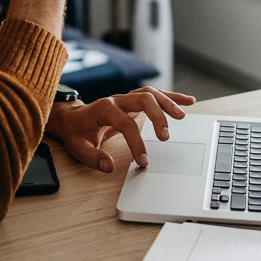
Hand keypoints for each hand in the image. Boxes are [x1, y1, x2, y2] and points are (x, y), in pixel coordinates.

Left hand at [46, 87, 196, 172]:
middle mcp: (117, 99)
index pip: (125, 123)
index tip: (144, 161)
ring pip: (151, 93)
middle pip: (143, 99)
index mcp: (104, 109)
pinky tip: (188, 101)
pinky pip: (155, 95)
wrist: (72, 118)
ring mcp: (126, 98)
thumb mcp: (78, 148)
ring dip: (168, 102)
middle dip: (157, 115)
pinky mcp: (134, 101)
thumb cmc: (76, 132)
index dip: (136, 143)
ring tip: (182, 116)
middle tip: (166, 137)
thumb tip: (109, 167)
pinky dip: (172, 97)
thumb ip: (93, 158)